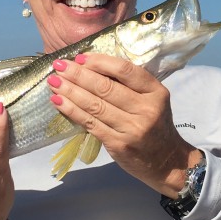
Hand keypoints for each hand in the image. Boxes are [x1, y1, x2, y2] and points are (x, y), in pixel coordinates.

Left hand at [47, 53, 198, 195]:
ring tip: (54, 82)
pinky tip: (59, 102)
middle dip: (78, 74)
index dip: (99, 62)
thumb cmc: (156, 126)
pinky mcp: (118, 145)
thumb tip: (92, 67)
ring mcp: (132, 129)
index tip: (81, 57)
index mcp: (155, 92)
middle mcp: (146, 109)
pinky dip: (72, 111)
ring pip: (95, 105)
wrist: (167, 162)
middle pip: (106, 87)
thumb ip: (131, 86)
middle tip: (59, 65)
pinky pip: (90, 124)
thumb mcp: (153, 101)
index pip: (125, 70)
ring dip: (70, 91)